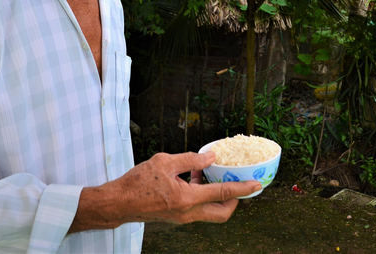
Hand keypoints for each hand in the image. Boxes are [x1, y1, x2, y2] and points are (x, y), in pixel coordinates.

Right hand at [68, 151, 260, 232]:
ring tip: (211, 174)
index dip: (242, 189)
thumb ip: (191, 159)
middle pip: (222, 213)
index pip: (223, 194)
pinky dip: (202, 196)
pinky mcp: (176, 216)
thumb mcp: (165, 162)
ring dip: (216, 196)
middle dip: (235, 201)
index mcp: (187, 198)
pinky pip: (197, 209)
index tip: (256, 185)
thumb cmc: (138, 183)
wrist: (119, 203)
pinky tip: (193, 177)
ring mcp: (182, 217)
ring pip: (210, 212)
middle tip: (239, 184)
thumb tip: (210, 157)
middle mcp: (188, 213)